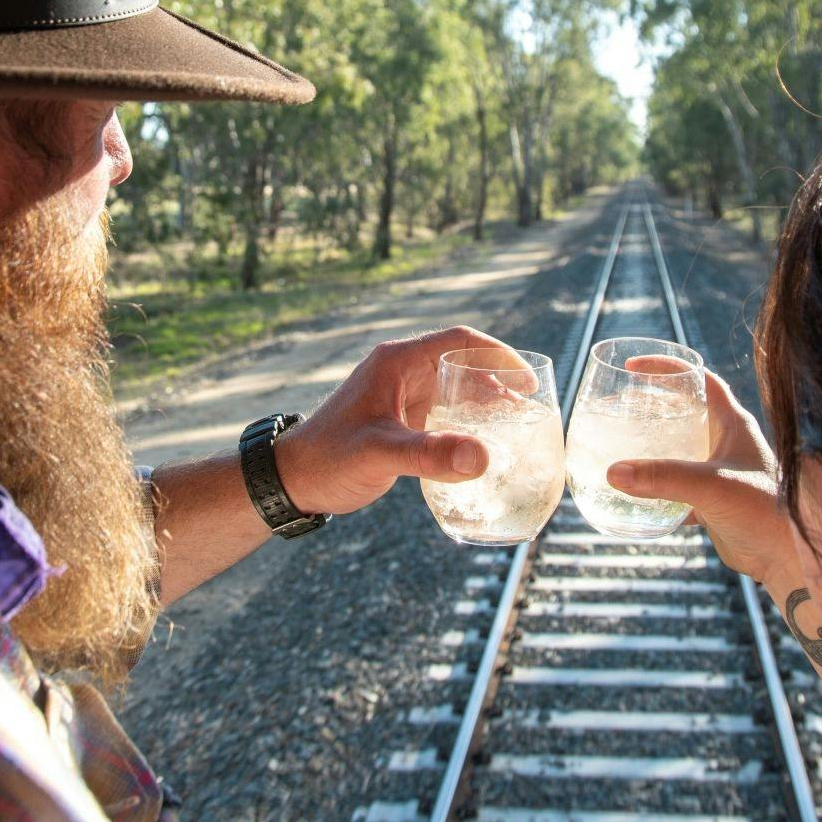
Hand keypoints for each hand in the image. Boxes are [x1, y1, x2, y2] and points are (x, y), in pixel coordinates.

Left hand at [273, 326, 523, 515]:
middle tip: (530, 406)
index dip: (497, 354)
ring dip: (485, 401)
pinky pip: (442, 410)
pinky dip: (467, 420)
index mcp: (396, 363)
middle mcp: (400, 372)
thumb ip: (429, 455)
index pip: (458, 341)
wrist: (291, 480)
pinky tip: (484, 441)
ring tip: (517, 423)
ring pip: (454, 387)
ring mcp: (399, 395)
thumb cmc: (328, 459)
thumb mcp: (380, 454)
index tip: (527, 378)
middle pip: (461, 363)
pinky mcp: (398, 419)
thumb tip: (482, 457)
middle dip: (498, 380)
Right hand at [606, 366, 799, 587]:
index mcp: (734, 425)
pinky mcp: (712, 503)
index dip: (669, 368)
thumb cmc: (765, 511)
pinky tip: (632, 495)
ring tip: (619, 445)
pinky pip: (677, 488)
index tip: (634, 368)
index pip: (701, 381)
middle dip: (653, 406)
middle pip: (686, 412)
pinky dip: (655, 489)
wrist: (788, 559)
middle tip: (619, 406)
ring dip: (652, 448)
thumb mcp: (711, 486)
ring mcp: (719, 474)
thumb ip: (664, 478)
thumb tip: (614, 472)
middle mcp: (727, 445)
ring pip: (679, 451)